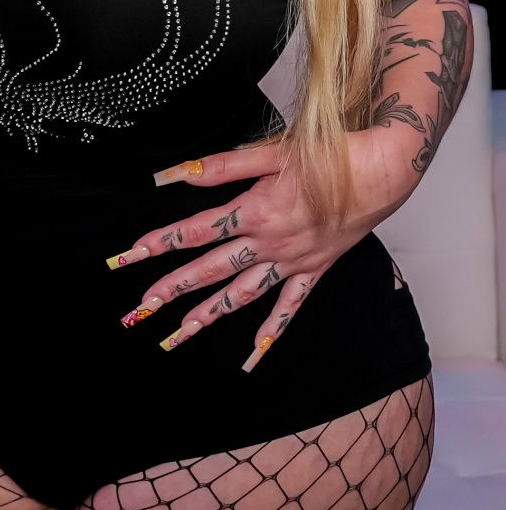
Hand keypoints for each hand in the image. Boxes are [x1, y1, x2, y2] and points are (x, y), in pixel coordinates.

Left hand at [109, 128, 401, 370]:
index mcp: (254, 212)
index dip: (158, 244)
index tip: (127, 257)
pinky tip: (251, 357)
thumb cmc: (327, 155)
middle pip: (210, 271)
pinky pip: (288, 310)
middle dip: (171, 289)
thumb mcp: (270, 152)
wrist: (383, 172)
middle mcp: (269, 244)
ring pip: (241, 297)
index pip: (194, 232)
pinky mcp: (313, 271)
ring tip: (176, 337)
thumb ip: (220, 166)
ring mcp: (292, 263)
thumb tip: (173, 175)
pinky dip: (270, 334)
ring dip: (207, 317)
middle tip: (138, 310)